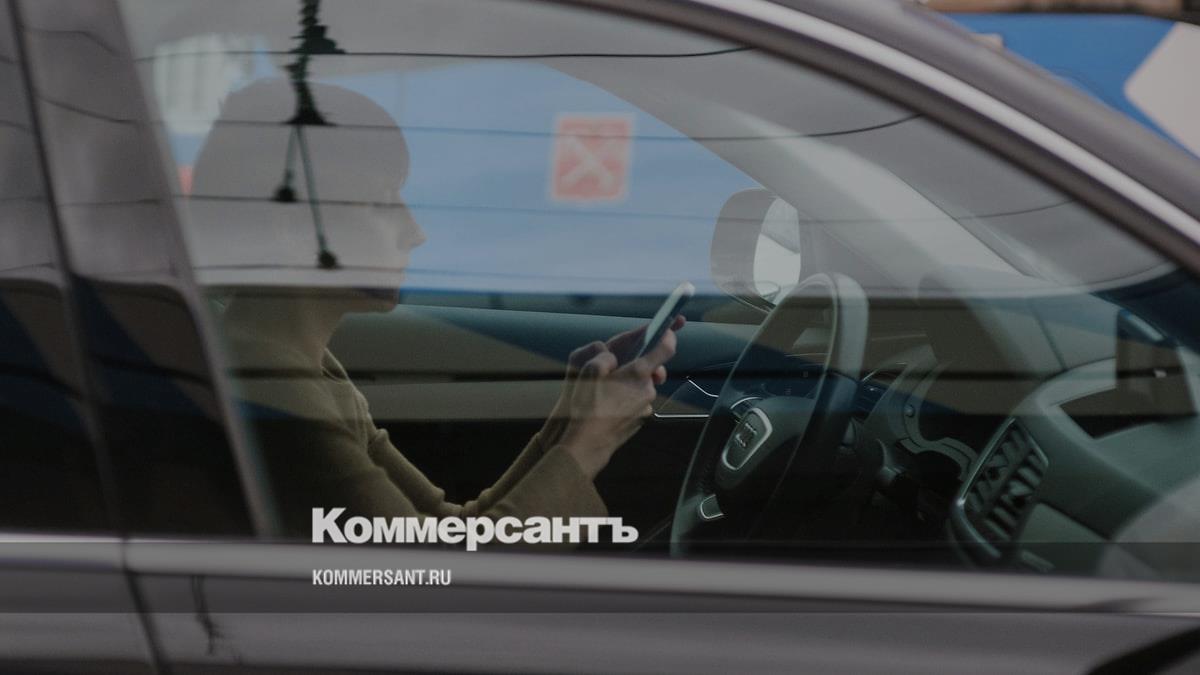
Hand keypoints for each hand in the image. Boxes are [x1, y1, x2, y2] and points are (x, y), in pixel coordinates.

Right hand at [548, 316, 683, 478]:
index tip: (668, 328)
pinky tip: (609, 406)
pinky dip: (627, 400)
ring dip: (631, 384)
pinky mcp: (641, 419)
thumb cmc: (586, 409)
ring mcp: (645, 406)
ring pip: (642, 386)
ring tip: (607, 391)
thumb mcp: (587, 373)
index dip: (668, 335)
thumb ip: (603, 357)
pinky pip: (637, 402)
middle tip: (619, 368)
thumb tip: (612, 357)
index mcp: (636, 374)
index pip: (664, 348)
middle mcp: (646, 389)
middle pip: (651, 369)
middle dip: (639, 365)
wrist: (588, 444)